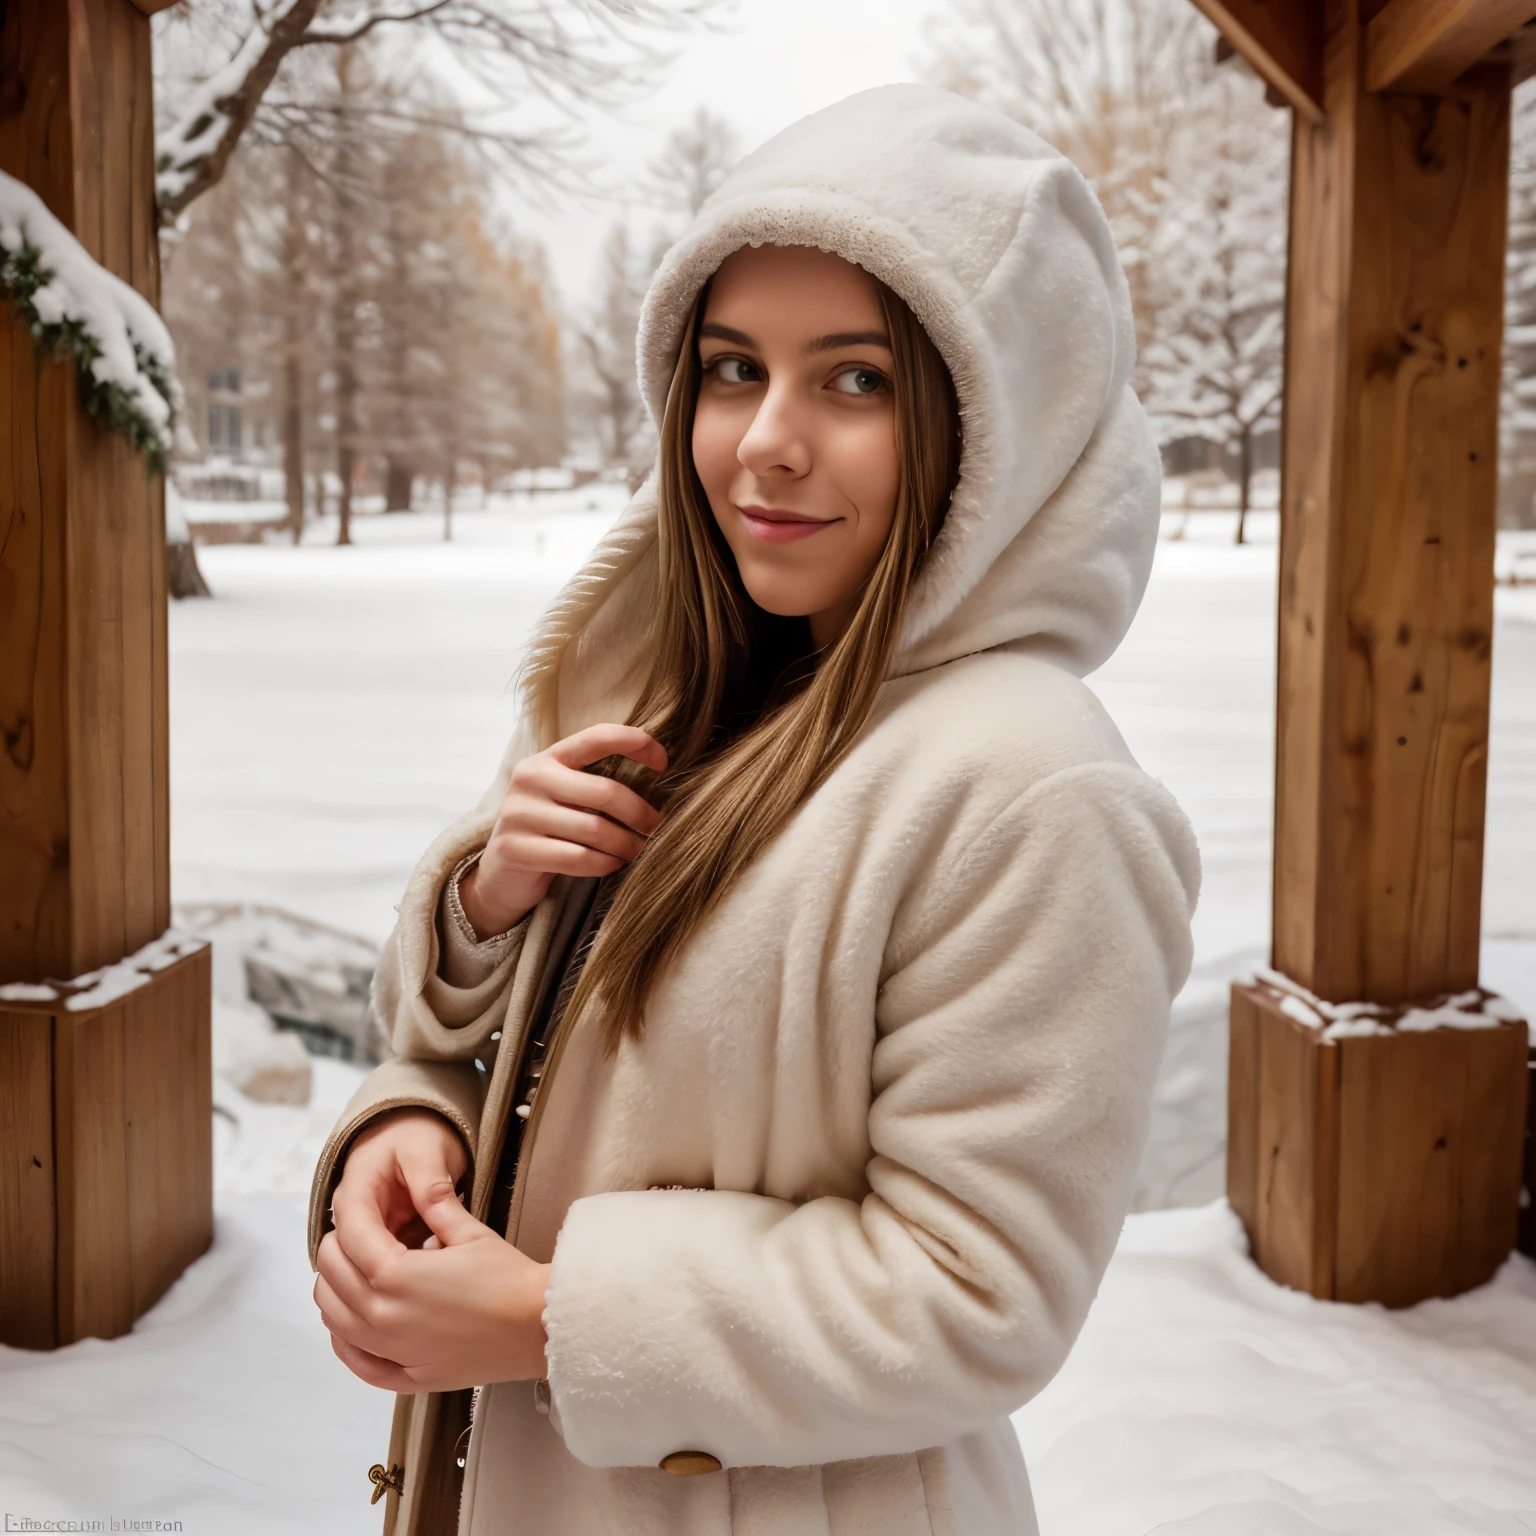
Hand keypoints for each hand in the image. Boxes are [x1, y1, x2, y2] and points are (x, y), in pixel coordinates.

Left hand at [314, 1108, 549, 1391]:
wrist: (538, 1328)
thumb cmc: (509, 1279)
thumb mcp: (470, 1232)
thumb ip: (434, 1208)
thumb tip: (416, 1189)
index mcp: (397, 1275)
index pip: (349, 1240)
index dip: (347, 1218)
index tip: (353, 1208)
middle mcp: (383, 1316)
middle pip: (330, 1279)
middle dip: (336, 1251)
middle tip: (356, 1235)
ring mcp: (392, 1352)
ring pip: (334, 1320)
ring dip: (333, 1291)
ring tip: (353, 1271)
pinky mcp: (407, 1377)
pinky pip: (357, 1362)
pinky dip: (342, 1341)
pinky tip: (348, 1325)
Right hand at [459, 722, 667, 937]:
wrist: (502, 873)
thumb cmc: (549, 829)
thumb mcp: (566, 796)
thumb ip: (597, 782)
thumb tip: (661, 776)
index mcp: (547, 758)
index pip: (597, 737)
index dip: (636, 743)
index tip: (664, 763)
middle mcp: (530, 779)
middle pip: (605, 792)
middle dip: (641, 813)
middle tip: (658, 828)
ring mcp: (519, 814)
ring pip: (595, 830)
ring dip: (627, 845)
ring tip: (640, 851)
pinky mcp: (515, 849)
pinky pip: (578, 858)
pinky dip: (605, 864)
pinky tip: (615, 865)